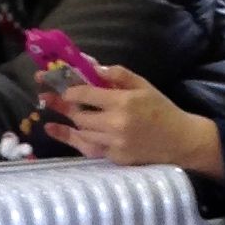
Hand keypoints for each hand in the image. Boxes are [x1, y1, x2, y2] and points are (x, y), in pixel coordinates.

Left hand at [41, 66, 223, 176]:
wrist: (180, 141)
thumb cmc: (161, 109)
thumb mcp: (143, 85)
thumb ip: (117, 75)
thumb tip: (92, 66)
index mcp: (123, 102)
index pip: (86, 94)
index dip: (70, 88)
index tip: (61, 83)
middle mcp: (115, 124)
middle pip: (79, 114)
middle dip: (61, 103)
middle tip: (44, 94)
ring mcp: (114, 144)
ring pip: (80, 131)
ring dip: (64, 119)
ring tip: (45, 109)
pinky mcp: (114, 158)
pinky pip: (87, 147)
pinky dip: (70, 138)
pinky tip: (54, 129)